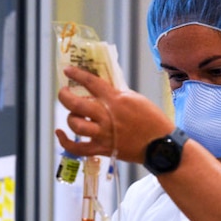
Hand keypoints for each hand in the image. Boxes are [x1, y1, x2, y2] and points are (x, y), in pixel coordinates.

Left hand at [57, 66, 173, 163]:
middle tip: (63, 92)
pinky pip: (77, 148)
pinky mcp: (103, 149)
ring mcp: (104, 134)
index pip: (91, 82)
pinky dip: (65, 142)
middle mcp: (107, 116)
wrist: (160, 145)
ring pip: (76, 124)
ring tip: (73, 115)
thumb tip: (101, 89)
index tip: (68, 70)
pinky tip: (60, 133)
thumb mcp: (136, 99)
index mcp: (116, 100)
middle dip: (64, 96)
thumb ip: (117, 95)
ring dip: (70, 117)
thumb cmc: (152, 120)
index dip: (77, 74)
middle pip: (76, 104)